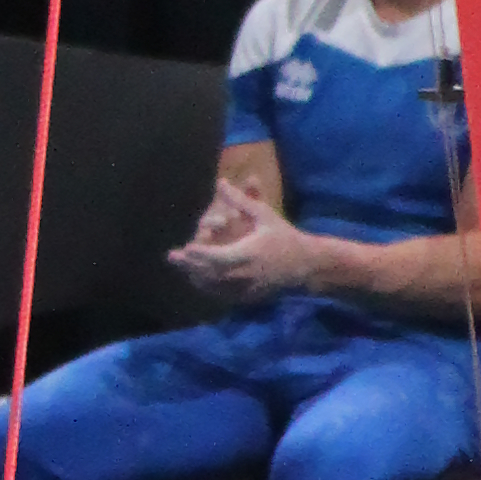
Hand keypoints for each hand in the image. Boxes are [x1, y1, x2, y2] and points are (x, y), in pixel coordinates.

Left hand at [170, 182, 316, 301]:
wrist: (307, 265)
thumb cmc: (283, 235)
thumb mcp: (264, 214)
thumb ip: (240, 200)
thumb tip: (220, 182)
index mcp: (249, 253)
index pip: (220, 257)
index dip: (201, 255)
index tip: (186, 248)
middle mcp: (247, 274)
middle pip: (213, 274)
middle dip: (191, 266)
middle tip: (173, 257)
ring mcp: (249, 288)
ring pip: (217, 287)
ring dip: (197, 277)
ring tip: (182, 267)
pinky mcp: (251, 297)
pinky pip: (225, 295)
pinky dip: (210, 288)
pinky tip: (198, 279)